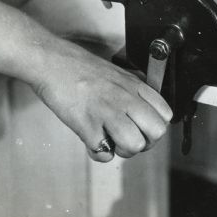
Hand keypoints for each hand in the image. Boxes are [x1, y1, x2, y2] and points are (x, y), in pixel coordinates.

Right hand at [31, 36, 172, 161]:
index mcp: (132, 84)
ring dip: (123, 150)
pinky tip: (92, 139)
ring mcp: (106, 111)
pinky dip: (98, 152)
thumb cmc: (78, 67)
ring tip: (110, 140)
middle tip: (128, 137)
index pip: (165, 114)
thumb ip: (133, 88)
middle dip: (144, 142)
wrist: (51, 62)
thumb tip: (145, 106)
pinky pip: (104, 154)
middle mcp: (124, 97)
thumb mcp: (115, 71)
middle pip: (156, 132)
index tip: (143, 127)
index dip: (155, 126)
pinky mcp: (86, 125)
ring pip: (134, 145)